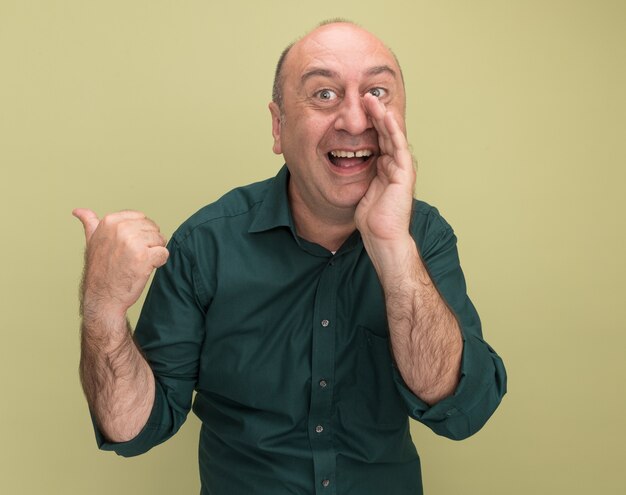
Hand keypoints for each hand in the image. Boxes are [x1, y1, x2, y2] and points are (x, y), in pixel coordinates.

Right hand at [73, 209, 168, 318]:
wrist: (103, 297)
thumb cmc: (100, 270)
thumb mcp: (92, 242)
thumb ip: (90, 223)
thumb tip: (79, 210)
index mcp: (110, 221)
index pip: (142, 218)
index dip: (140, 234)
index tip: (127, 247)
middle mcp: (121, 228)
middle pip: (153, 229)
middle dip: (148, 243)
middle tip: (131, 258)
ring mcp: (132, 241)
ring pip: (160, 240)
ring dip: (153, 253)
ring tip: (136, 263)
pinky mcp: (144, 256)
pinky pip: (164, 253)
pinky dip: (158, 263)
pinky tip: (143, 270)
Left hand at [355, 93, 415, 243]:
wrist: (382, 237)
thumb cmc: (371, 220)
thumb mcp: (360, 190)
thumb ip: (359, 175)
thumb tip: (344, 163)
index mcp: (384, 168)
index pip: (376, 139)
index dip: (367, 122)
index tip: (356, 107)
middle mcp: (394, 165)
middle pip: (384, 133)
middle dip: (374, 114)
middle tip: (364, 95)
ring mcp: (401, 168)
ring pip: (392, 135)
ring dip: (382, 116)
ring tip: (372, 99)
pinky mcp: (405, 173)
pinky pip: (398, 146)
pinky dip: (392, 130)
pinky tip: (386, 116)